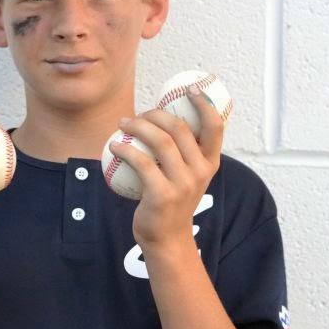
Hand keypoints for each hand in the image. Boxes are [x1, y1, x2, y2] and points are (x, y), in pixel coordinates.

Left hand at [109, 86, 223, 251]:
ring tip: (123, 124)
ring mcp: (183, 183)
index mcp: (210, 163)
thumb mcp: (187, 178)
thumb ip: (184, 155)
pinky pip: (142, 162)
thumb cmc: (173, 202)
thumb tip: (163, 122)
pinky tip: (114, 146)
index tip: (190, 89)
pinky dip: (125, 150)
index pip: (214, 127)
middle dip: (156, 114)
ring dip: (138, 126)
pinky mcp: (163, 194)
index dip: (204, 104)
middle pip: (179, 128)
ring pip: (160, 141)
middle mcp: (201, 171)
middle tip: (139, 114)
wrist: (167, 239)